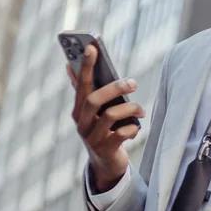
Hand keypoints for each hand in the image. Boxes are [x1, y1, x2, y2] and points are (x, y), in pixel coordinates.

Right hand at [67, 45, 144, 191]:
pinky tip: (136, 129)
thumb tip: (70, 65)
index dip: (85, 66)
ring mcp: (92, 138)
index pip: (81, 84)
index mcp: (79, 110)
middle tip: (133, 82)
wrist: (105, 164)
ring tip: (141, 110)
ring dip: (130, 109)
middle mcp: (82, 123)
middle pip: (94, 99)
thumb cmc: (103, 130)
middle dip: (114, 88)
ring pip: (110, 115)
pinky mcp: (105, 150)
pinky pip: (121, 134)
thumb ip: (84, 90)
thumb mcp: (93, 111)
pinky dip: (132, 129)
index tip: (91, 46)